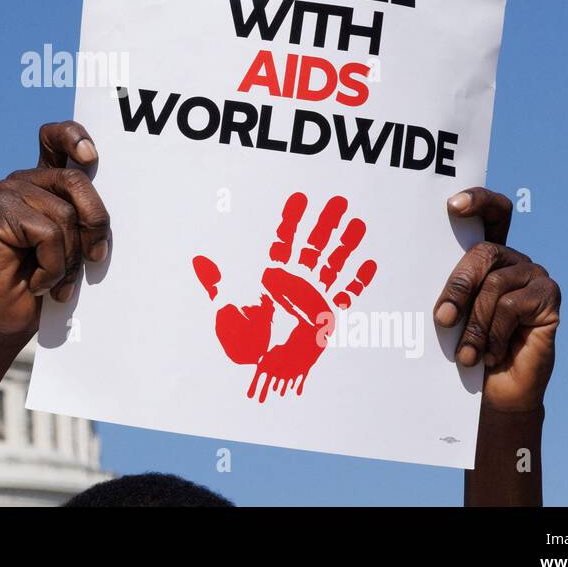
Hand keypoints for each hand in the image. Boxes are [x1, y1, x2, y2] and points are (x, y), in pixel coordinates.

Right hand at [0, 121, 110, 348]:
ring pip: (65, 215)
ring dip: (70, 258)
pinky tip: (38, 283)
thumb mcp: (76, 244)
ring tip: (57, 280)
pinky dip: (52, 268)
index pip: (56, 137)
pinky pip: (48, 234)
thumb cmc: (48, 281)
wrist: (8, 318)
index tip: (91, 157)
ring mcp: (9, 194)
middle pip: (76, 180)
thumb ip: (86, 217)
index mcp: (47, 182)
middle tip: (95, 258)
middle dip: (95, 222)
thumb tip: (111, 206)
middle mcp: (26, 181)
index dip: (74, 137)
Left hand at [192, 190, 377, 401]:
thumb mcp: (225, 309)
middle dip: (325, 223)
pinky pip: (346, 294)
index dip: (291, 219)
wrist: (261, 369)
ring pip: (333, 264)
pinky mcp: (326, 315)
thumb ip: (216, 283)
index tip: (300, 197)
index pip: (283, 240)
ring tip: (359, 224)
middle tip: (338, 201)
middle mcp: (295, 281)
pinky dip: (358, 280)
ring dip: (346, 245)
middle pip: (313, 245)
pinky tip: (370, 264)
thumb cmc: (242, 340)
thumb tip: (197, 260)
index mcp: (272, 275)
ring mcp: (312, 296)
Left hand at [436, 188, 560, 411]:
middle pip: (483, 251)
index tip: (452, 206)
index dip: (478, 200)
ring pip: (495, 284)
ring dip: (474, 323)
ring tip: (465, 354)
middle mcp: (513, 259)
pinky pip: (513, 305)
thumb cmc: (464, 348)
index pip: (491, 212)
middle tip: (442, 320)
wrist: (495, 392)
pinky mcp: (550, 299)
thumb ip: (444, 288)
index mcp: (487, 255)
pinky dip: (494, 332)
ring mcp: (535, 276)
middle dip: (458, 286)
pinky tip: (489, 354)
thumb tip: (410, 271)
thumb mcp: (450, 315)